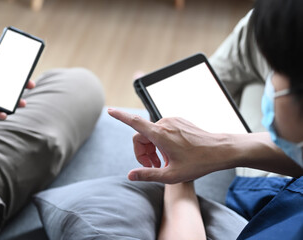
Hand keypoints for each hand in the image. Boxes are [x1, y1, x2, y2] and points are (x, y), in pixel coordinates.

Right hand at [108, 108, 231, 183]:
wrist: (220, 150)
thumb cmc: (198, 163)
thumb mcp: (172, 175)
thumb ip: (148, 175)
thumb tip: (130, 175)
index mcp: (160, 134)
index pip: (134, 122)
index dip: (120, 116)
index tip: (109, 110)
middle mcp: (164, 123)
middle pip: (141, 136)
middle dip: (142, 152)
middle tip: (152, 168)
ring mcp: (172, 120)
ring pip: (151, 133)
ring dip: (152, 148)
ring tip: (164, 163)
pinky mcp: (178, 121)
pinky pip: (161, 130)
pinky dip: (160, 142)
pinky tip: (171, 154)